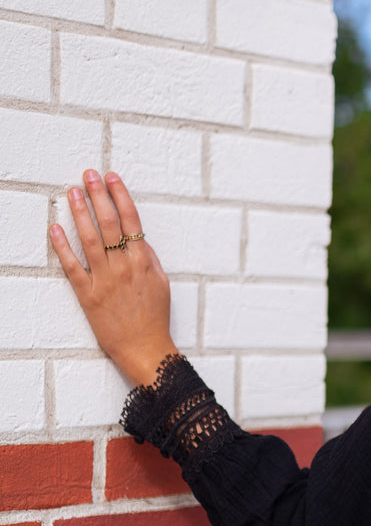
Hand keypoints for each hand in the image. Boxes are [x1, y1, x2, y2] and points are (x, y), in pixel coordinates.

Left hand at [50, 170, 177, 387]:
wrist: (146, 349)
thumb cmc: (155, 319)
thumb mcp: (161, 284)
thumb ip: (149, 259)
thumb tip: (138, 239)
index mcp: (143, 262)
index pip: (131, 220)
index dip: (120, 196)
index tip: (111, 178)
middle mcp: (123, 267)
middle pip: (110, 224)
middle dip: (99, 196)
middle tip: (88, 175)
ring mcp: (105, 281)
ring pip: (90, 239)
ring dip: (81, 213)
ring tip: (73, 192)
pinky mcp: (88, 295)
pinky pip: (73, 267)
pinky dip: (62, 247)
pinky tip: (55, 229)